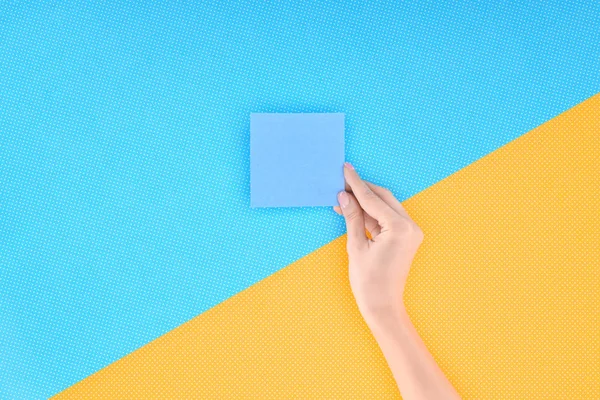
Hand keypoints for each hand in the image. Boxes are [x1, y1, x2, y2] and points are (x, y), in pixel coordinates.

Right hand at [334, 163, 422, 321]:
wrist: (383, 307)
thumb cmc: (369, 282)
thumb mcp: (356, 246)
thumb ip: (352, 217)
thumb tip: (344, 196)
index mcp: (400, 228)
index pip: (373, 199)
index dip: (356, 184)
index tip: (345, 169)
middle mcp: (411, 227)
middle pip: (383, 198)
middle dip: (361, 189)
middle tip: (342, 180)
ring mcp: (411, 232)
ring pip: (385, 206)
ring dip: (365, 201)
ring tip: (343, 195)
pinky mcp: (406, 238)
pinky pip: (387, 218)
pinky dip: (371, 214)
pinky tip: (353, 209)